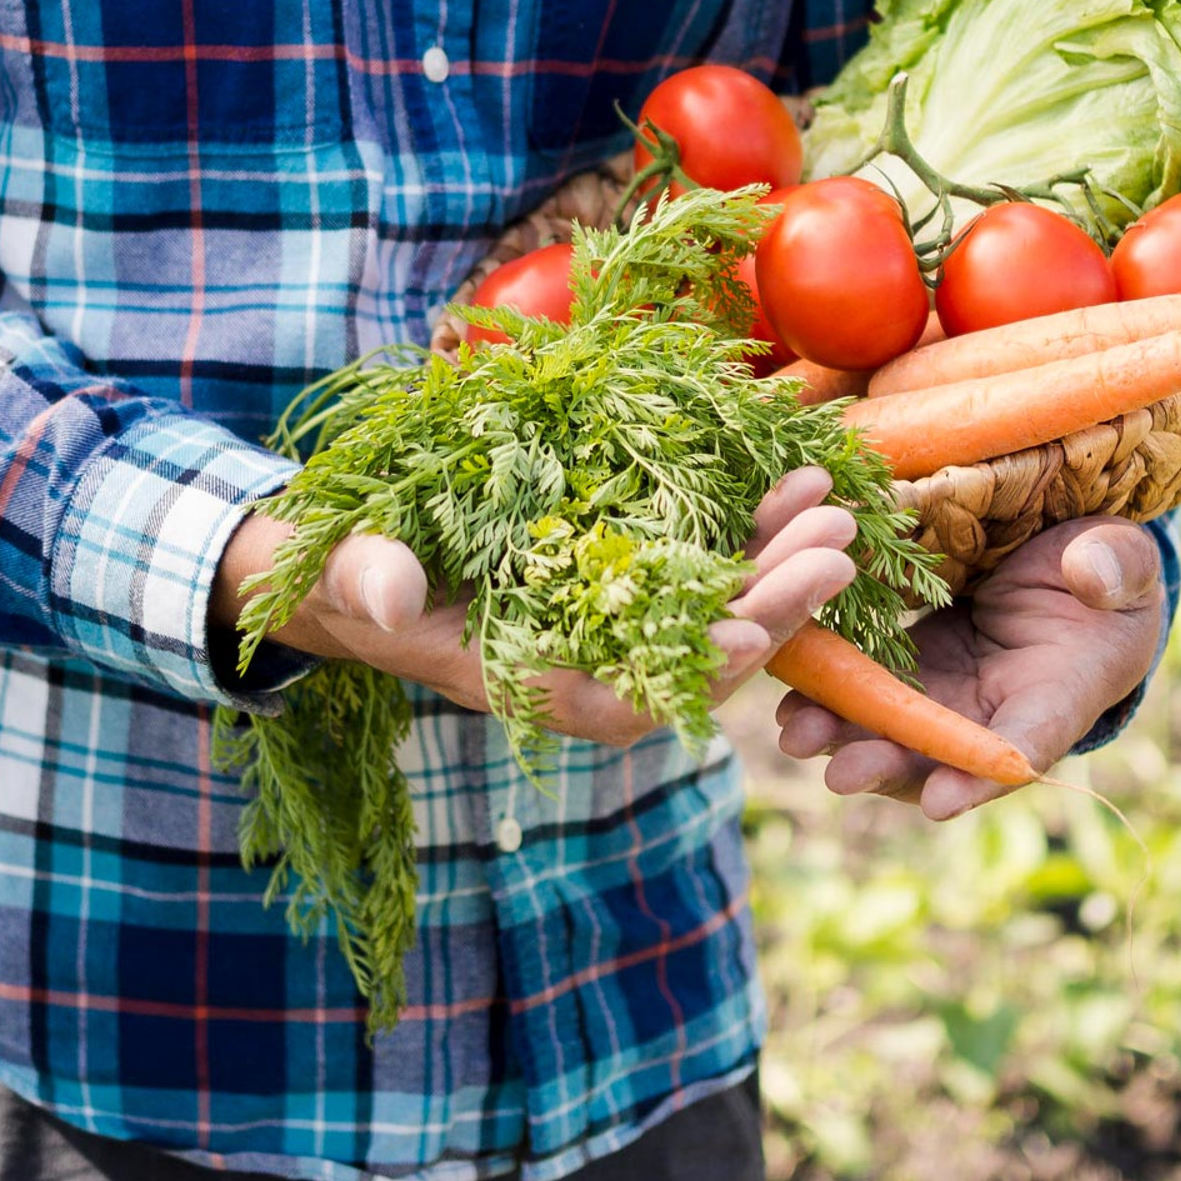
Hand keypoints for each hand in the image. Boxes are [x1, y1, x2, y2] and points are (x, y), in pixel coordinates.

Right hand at [207, 467, 856, 746]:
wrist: (350, 556)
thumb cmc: (346, 574)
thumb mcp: (350, 575)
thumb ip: (373, 586)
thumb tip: (388, 592)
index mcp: (532, 682)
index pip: (629, 700)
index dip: (694, 675)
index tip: (755, 639)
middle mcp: (589, 660)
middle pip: (699, 653)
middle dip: (770, 606)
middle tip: (834, 551)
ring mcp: (615, 617)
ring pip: (719, 607)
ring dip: (779, 563)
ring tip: (835, 507)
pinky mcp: (626, 569)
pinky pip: (707, 561)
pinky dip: (752, 528)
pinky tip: (797, 480)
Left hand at [774, 516, 1165, 818]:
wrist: (1068, 565)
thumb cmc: (1110, 575)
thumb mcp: (1125, 566)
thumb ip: (1117, 570)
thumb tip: (1091, 575)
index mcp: (1060, 697)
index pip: (1025, 747)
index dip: (981, 777)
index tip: (939, 800)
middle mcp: (993, 712)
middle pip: (936, 754)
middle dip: (887, 764)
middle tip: (841, 773)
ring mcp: (946, 692)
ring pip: (890, 726)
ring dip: (842, 735)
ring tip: (796, 735)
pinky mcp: (910, 660)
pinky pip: (867, 682)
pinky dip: (828, 691)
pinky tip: (786, 692)